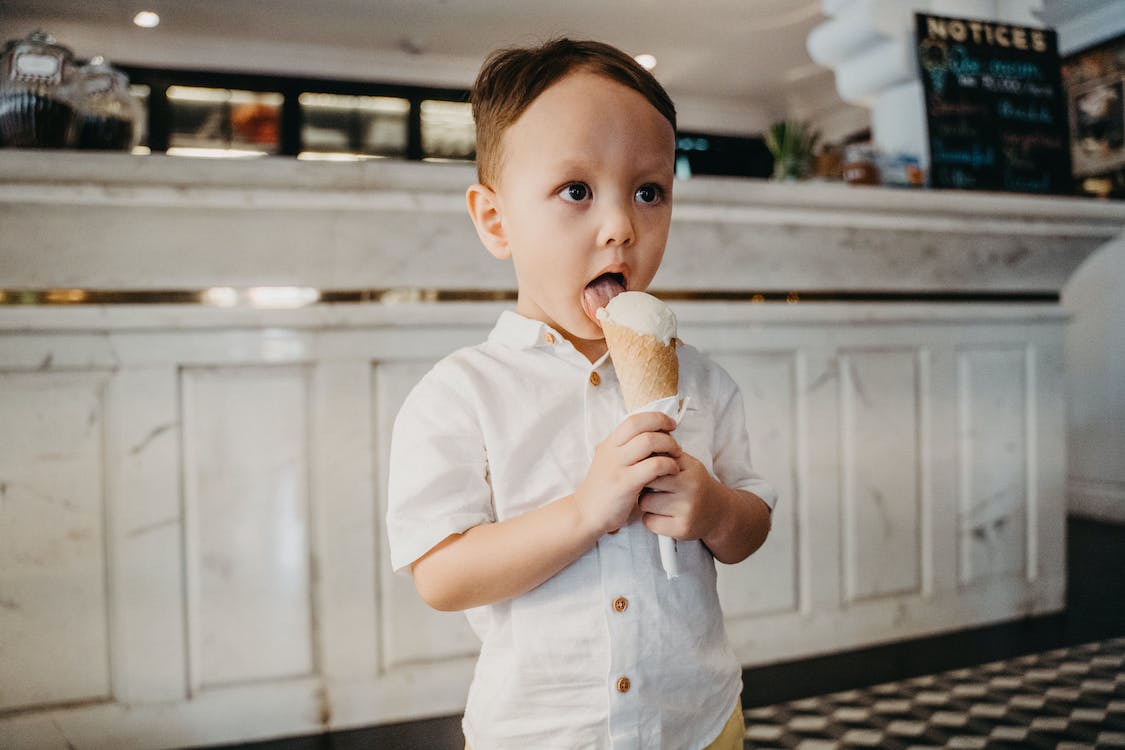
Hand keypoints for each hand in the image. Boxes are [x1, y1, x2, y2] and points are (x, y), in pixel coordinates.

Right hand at [574, 411, 680, 535]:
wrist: (584, 514)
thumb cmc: (603, 490)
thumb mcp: (609, 462)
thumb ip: (626, 450)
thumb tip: (652, 437)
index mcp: (610, 444)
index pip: (634, 419)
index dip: (656, 418)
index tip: (670, 425)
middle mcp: (612, 451)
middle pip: (643, 426)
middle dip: (665, 431)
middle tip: (675, 444)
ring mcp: (618, 466)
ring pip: (649, 442)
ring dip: (669, 446)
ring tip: (676, 457)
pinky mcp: (625, 483)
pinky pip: (653, 466)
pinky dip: (668, 465)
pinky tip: (672, 471)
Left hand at [638, 452, 724, 540]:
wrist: (719, 512)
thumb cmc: (695, 484)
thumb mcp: (687, 464)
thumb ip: (666, 453)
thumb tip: (640, 442)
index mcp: (691, 470)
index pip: (655, 462)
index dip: (647, 465)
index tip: (648, 469)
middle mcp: (691, 489)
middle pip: (647, 482)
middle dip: (644, 483)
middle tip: (652, 486)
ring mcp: (687, 511)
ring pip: (645, 503)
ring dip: (646, 502)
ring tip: (659, 501)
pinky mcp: (681, 529)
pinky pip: (649, 522)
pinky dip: (650, 519)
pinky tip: (662, 515)